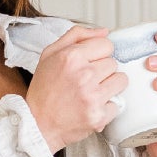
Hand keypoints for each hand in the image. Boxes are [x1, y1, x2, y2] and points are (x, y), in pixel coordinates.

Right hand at [25, 24, 126, 152]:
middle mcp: (84, 75)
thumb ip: (76, 35)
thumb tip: (104, 32)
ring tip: (92, 93)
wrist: (37, 125)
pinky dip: (106, 108)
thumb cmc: (43, 91)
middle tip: (86, 82)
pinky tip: (91, 108)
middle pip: (113, 63)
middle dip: (102, 71)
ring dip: (109, 87)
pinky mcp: (98, 116)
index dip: (98, 54)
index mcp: (72, 56)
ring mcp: (92, 96)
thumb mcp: (50, 54)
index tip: (89, 64)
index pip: (106, 44)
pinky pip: (117, 104)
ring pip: (120, 81)